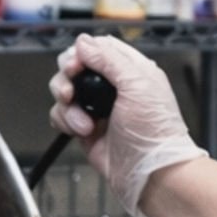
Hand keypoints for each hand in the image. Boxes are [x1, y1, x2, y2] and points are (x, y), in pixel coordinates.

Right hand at [48, 33, 205, 216]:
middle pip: (76, 67)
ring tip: (83, 122)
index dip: (83, 52)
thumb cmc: (154, 133)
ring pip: (65, 91)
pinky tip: (81, 131)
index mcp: (132, 71)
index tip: (77, 64)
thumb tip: (83, 42)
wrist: (150, 174)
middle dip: (67, 77)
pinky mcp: (85, 129)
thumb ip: (109, 59)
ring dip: (67, 104)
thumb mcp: (138, 84)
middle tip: (70, 89)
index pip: (100, 48)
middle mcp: (113, 87)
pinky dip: (65, 121)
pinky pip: (62, 116)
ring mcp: (97, 109)